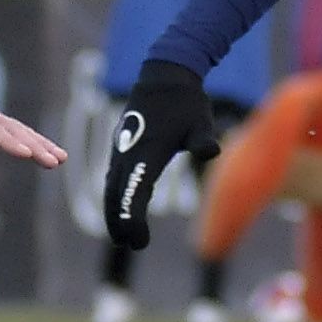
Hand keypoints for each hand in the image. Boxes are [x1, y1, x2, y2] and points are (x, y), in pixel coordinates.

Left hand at [0, 82, 66, 167]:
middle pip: (14, 131)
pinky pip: (16, 129)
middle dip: (36, 146)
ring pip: (20, 129)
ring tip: (61, 158)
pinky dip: (33, 139)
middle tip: (55, 161)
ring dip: (41, 143)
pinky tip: (47, 150)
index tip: (27, 154)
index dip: (9, 143)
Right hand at [98, 59, 221, 250]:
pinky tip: (121, 210)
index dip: (132, 218)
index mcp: (147, 151)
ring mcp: (122, 150)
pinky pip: (113, 178)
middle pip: (115, 194)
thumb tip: (211, 151)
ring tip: (124, 236)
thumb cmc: (186, 103)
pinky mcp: (122, 149)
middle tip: (131, 244)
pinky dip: (115, 197)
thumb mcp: (200, 121)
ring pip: (111, 187)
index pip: (134, 192)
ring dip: (114, 211)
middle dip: (119, 221)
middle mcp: (129, 153)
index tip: (138, 240)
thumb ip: (203, 139)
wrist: (164, 77)